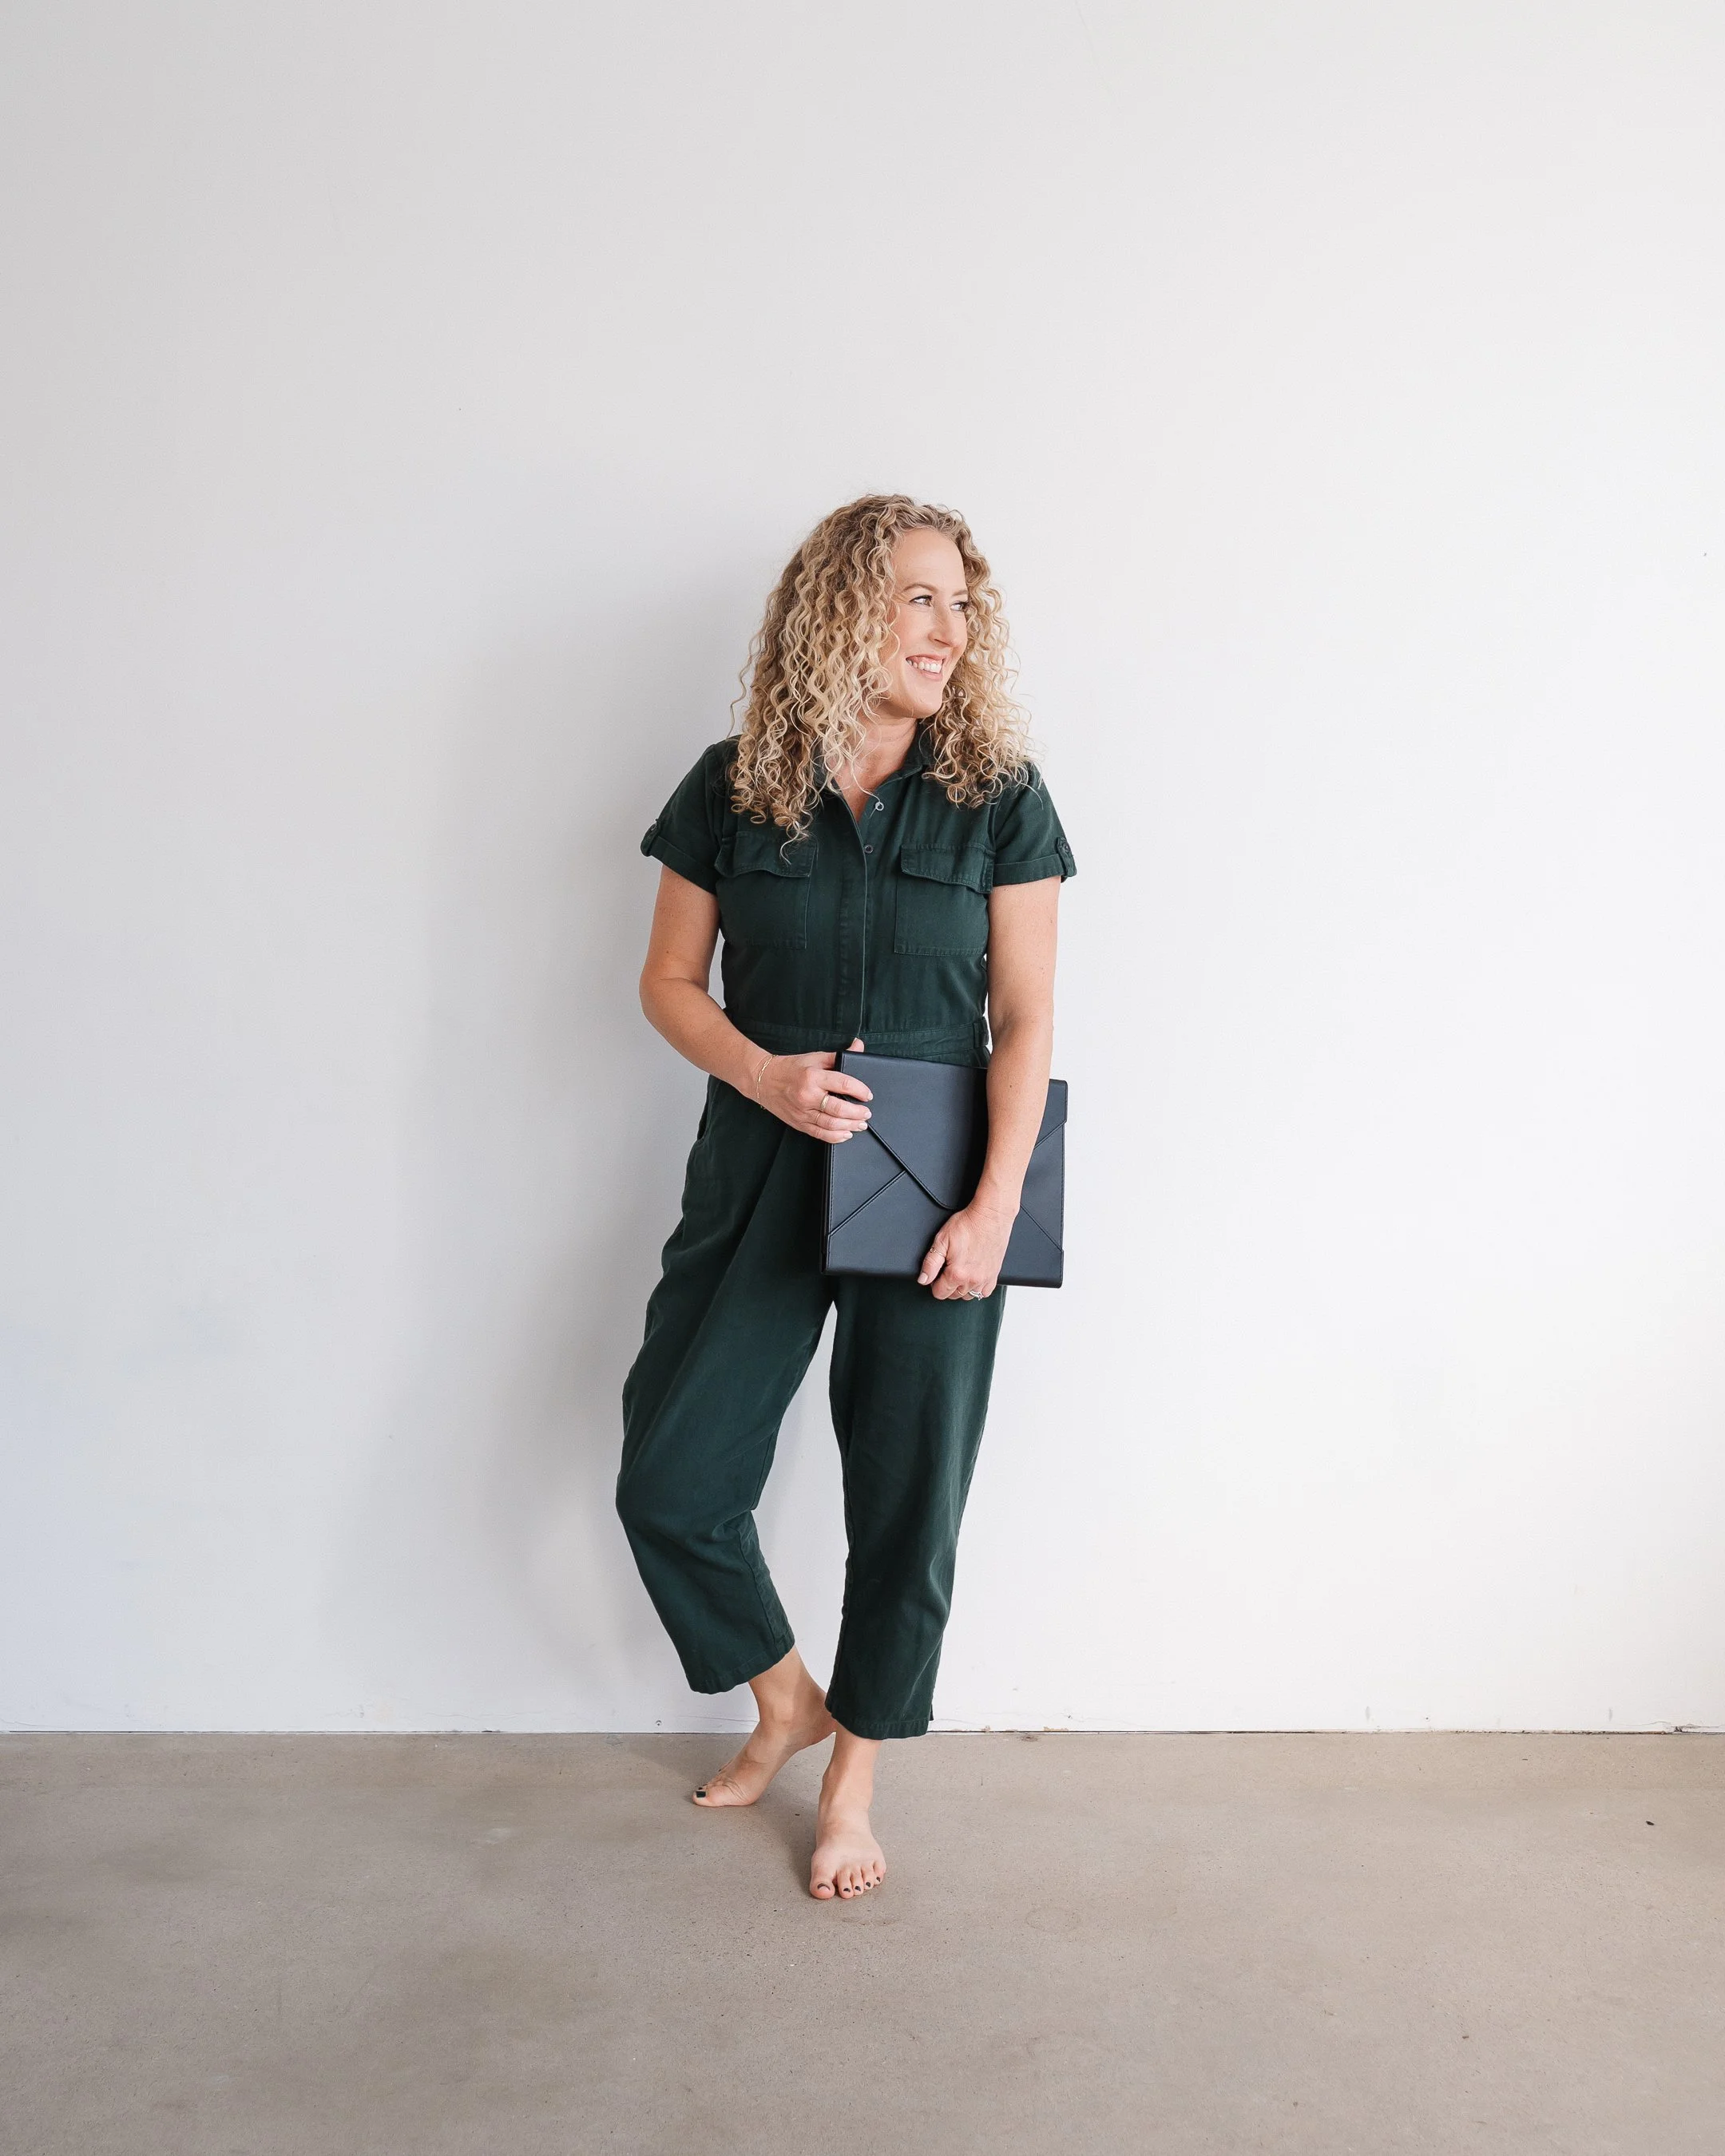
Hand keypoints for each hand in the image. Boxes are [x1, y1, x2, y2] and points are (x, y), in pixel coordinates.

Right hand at [757, 1038, 872, 1143]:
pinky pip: (820, 1134)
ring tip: (861, 1124)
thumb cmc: (791, 1068)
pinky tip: (846, 1134)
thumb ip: (838, 1055)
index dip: (860, 1090)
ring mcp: (802, 1112)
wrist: (764, 1080)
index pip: (843, 1084)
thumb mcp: (814, 1057)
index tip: (868, 1095)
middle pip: (839, 1109)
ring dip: (850, 1126)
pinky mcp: (799, 1123)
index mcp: (813, 1077)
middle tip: (867, 1113)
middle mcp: (807, 1096)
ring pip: (831, 1125)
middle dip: (857, 1113)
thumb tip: (858, 1046)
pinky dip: (835, 1137)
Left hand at [918, 1200, 1016, 1300]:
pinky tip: (973, 1276)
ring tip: (960, 1272)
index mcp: (957, 1274)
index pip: (939, 1293)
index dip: (934, 1284)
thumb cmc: (968, 1224)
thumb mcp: (942, 1240)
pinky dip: (977, 1288)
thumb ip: (930, 1263)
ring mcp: (985, 1279)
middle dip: (947, 1285)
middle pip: (953, 1295)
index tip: (937, 1273)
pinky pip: (985, 1292)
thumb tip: (923, 1279)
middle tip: (947, 1268)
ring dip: (961, 1288)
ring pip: (968, 1295)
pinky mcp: (995, 1274)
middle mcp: (972, 1280)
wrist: (991, 1216)